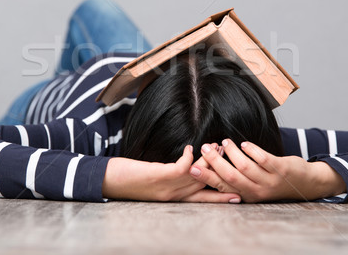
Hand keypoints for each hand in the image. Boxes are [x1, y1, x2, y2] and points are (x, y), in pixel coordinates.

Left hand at [102, 144, 240, 202]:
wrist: (108, 182)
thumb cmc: (130, 180)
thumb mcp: (155, 181)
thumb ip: (170, 178)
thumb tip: (185, 168)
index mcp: (174, 197)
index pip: (202, 199)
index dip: (221, 198)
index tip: (239, 196)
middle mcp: (173, 195)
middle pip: (205, 188)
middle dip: (222, 176)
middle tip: (236, 163)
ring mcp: (167, 187)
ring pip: (197, 177)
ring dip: (209, 162)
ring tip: (219, 148)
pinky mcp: (159, 176)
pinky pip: (181, 168)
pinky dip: (189, 158)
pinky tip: (192, 148)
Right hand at [189, 139, 345, 201]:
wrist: (304, 183)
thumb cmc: (273, 181)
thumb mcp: (253, 185)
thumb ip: (236, 178)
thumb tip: (211, 165)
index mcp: (246, 195)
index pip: (222, 186)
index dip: (207, 176)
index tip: (192, 166)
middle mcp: (257, 191)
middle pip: (230, 177)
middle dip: (215, 162)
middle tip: (205, 147)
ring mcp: (269, 181)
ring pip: (245, 167)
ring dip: (232, 153)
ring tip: (224, 142)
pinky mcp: (280, 169)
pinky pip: (263, 158)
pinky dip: (251, 150)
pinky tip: (244, 144)